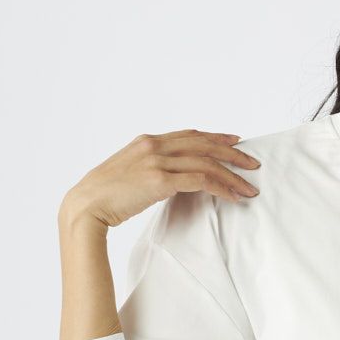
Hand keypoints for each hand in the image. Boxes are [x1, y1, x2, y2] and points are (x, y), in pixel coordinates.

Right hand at [62, 129, 261, 228]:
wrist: (86, 204)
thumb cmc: (105, 195)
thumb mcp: (129, 172)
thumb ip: (151, 167)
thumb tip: (170, 177)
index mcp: (147, 141)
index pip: (190, 135)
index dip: (215, 137)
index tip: (235, 140)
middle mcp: (154, 146)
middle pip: (204, 144)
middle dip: (233, 153)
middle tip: (253, 163)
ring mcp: (157, 161)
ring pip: (207, 163)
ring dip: (233, 176)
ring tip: (249, 188)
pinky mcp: (160, 181)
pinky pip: (201, 181)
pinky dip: (222, 188)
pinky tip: (234, 197)